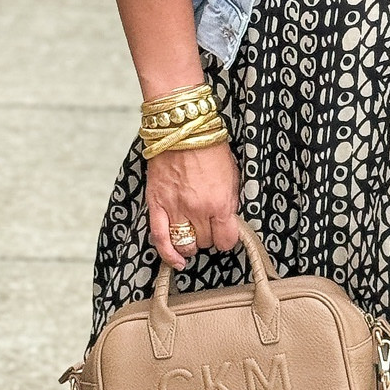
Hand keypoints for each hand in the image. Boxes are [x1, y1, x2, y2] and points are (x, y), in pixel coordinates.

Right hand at [146, 139, 241, 267]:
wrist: (182, 128)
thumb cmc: (209, 147)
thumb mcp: (232, 174)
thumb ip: (229, 201)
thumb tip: (228, 221)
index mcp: (220, 202)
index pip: (226, 240)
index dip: (227, 239)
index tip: (225, 235)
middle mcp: (198, 210)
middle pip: (205, 242)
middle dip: (209, 236)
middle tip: (208, 226)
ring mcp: (176, 208)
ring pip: (185, 244)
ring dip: (190, 244)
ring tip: (193, 235)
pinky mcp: (157, 204)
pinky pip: (160, 238)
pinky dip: (167, 253)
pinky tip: (175, 261)